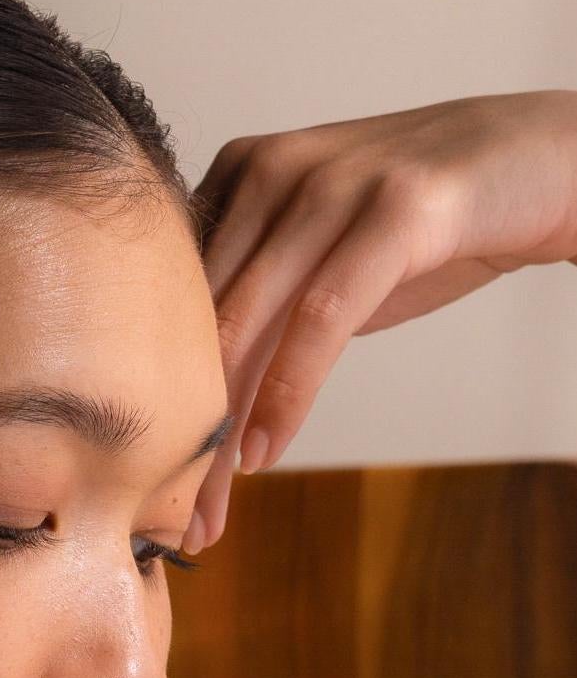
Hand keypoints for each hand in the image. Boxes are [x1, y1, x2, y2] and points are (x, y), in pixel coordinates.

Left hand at [184, 88, 576, 551]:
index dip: (148, 393)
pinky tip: (266, 451)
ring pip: (247, 327)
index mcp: (239, 175)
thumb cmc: (427, 225)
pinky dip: (287, 392)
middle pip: (200, 321)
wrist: (549, 162)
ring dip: (222, 433)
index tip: (141, 476)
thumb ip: (259, 304)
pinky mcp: (396, 209)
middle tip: (161, 514)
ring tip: (205, 508)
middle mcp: (272, 170)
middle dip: (178, 430)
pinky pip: (320, 317)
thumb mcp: (326, 261)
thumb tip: (191, 393)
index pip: (173, 300)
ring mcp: (331, 183)